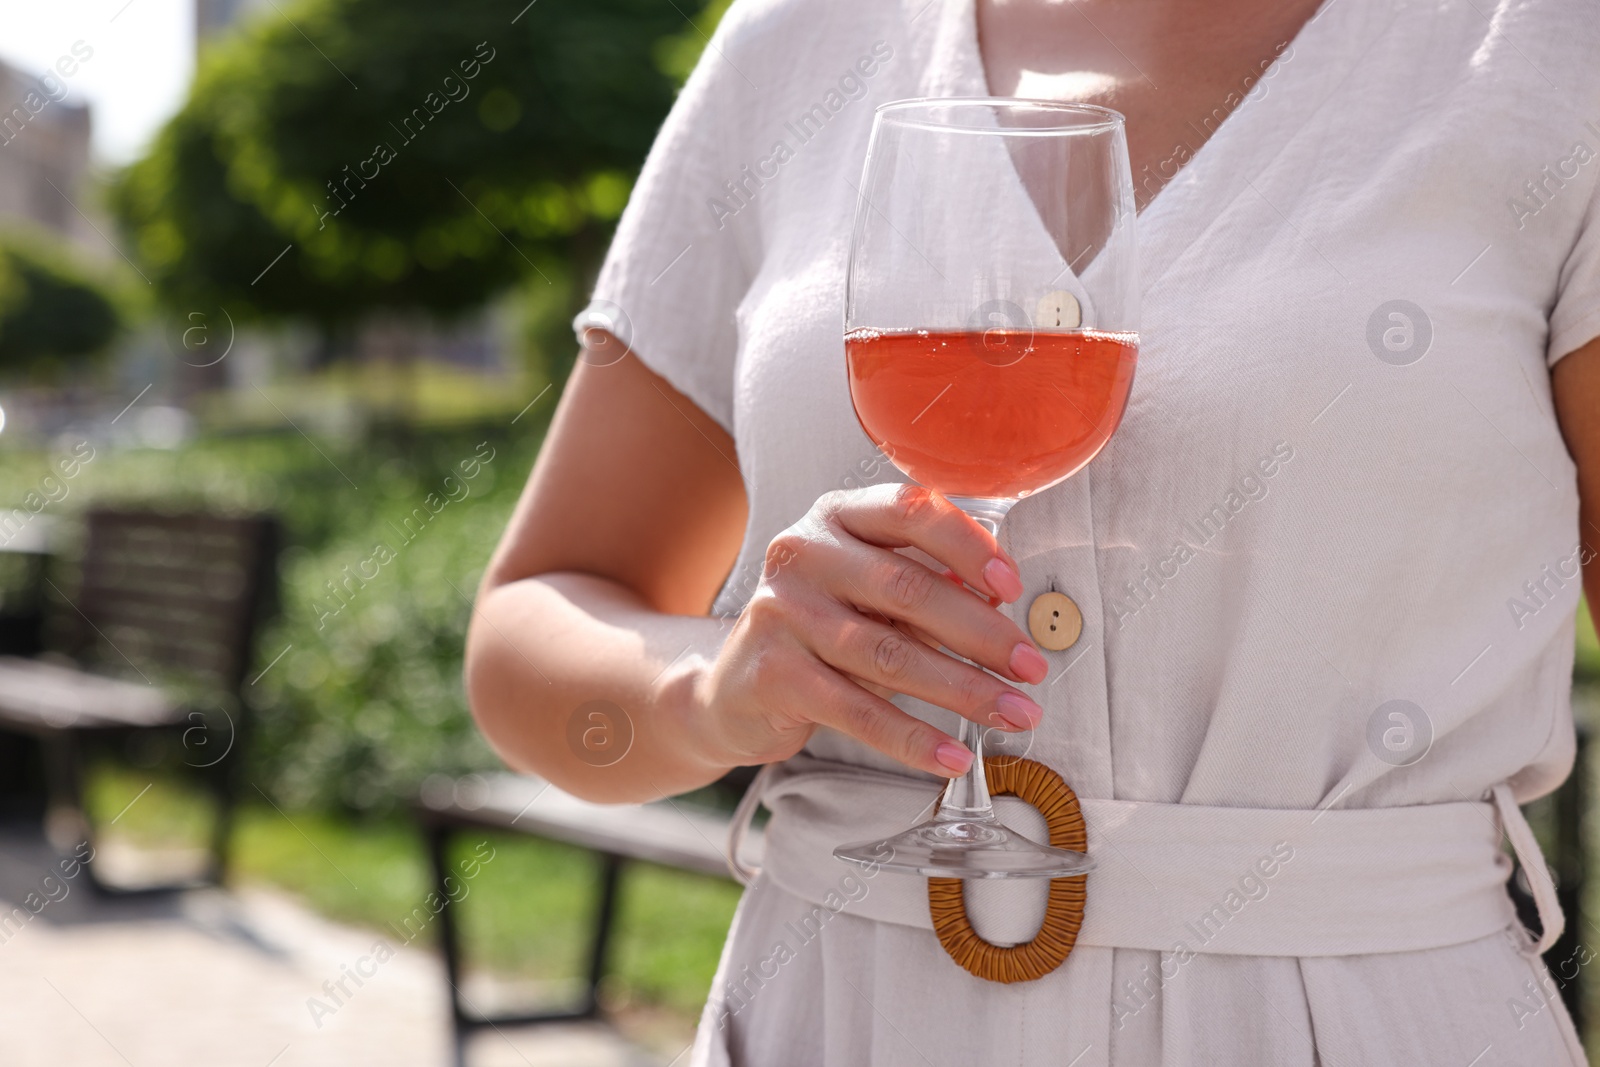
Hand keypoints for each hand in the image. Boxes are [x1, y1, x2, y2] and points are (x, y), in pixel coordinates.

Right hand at [686, 483, 1048, 777]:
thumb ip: (922, 585)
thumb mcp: (866, 591)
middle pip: (908, 588)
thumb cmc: (819, 632)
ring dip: (964, 690)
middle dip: (982, 633)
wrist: (731, 689)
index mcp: (835, 517)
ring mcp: (782, 614)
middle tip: (1031, 667)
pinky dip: (914, 738)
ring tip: (1013, 713)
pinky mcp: (774, 675)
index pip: (909, 511)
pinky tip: (953, 755)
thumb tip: (1002, 607)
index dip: (967, 545)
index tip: (1012, 586)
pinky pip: (859, 712)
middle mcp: (803, 554)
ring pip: (891, 655)